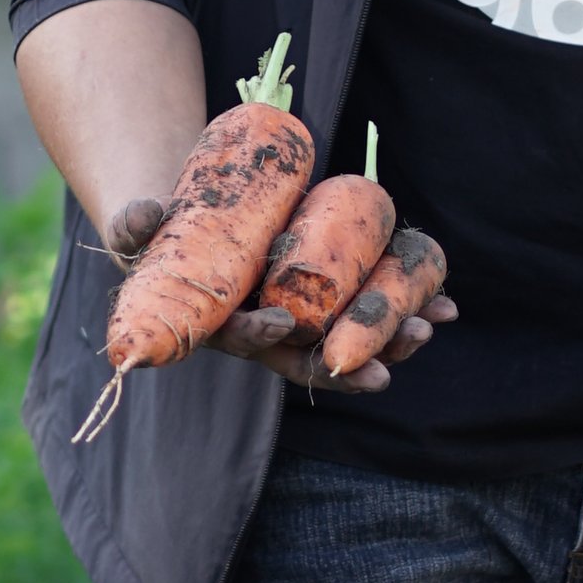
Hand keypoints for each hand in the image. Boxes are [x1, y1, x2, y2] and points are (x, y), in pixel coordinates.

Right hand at [101, 197, 456, 394]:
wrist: (192, 223)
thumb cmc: (162, 235)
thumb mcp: (140, 230)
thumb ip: (136, 227)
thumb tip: (140, 214)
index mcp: (223, 326)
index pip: (246, 342)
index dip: (264, 337)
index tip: (285, 325)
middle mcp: (269, 332)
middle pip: (311, 356)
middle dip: (349, 361)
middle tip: (385, 369)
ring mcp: (303, 315)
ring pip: (351, 337)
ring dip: (390, 338)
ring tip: (429, 327)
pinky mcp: (330, 295)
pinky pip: (372, 306)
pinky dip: (408, 306)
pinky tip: (446, 305)